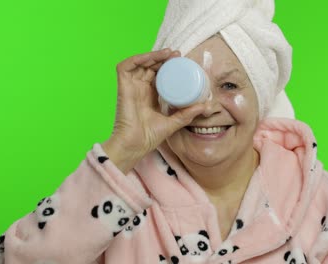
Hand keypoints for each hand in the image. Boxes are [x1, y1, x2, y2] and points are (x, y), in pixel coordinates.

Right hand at [102, 48, 204, 171]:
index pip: (158, 74)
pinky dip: (137, 58)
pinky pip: (126, 67)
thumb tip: (205, 107)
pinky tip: (151, 57)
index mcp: (149, 95)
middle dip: (162, 57)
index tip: (181, 60)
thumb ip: (187, 114)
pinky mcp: (123, 87)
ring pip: (139, 63)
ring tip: (168, 53)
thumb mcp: (174, 122)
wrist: (135, 145)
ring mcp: (130, 87)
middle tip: (177, 54)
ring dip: (152, 55)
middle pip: (150, 66)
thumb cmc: (149, 137)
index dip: (168, 65)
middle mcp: (139, 88)